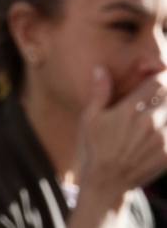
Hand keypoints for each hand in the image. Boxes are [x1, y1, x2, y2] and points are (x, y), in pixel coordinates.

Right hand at [75, 67, 166, 200]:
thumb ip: (100, 92)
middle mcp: (149, 122)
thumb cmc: (95, 147)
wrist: (107, 181)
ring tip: (156, 112)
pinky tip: (159, 127)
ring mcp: (162, 140)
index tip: (156, 76)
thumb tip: (101, 69)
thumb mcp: (90, 118)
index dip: (160, 76)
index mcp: (130, 110)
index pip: (158, 84)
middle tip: (156, 93)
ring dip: (166, 109)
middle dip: (165, 92)